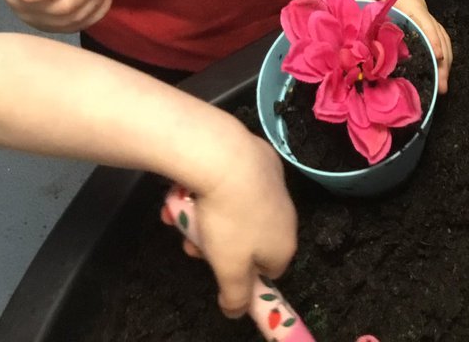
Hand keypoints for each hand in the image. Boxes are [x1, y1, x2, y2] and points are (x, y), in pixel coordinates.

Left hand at [163, 131, 296, 317]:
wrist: (226, 157)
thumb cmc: (230, 219)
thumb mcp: (228, 269)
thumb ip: (236, 296)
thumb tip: (237, 312)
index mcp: (284, 243)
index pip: (268, 270)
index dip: (242, 273)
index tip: (217, 266)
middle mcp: (286, 213)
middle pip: (249, 239)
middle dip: (217, 244)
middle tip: (193, 240)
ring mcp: (274, 182)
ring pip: (238, 210)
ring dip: (209, 217)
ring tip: (182, 211)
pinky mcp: (261, 157)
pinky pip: (237, 182)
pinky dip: (217, 187)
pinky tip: (197, 184)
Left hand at [344, 0, 452, 92]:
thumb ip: (343, 2)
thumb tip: (329, 33)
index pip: (423, 21)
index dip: (431, 41)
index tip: (437, 61)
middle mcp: (419, 7)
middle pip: (438, 35)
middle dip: (443, 61)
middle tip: (441, 90)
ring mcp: (421, 11)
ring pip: (439, 36)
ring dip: (443, 59)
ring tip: (441, 86)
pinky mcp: (418, 14)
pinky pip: (433, 34)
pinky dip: (437, 50)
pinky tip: (432, 67)